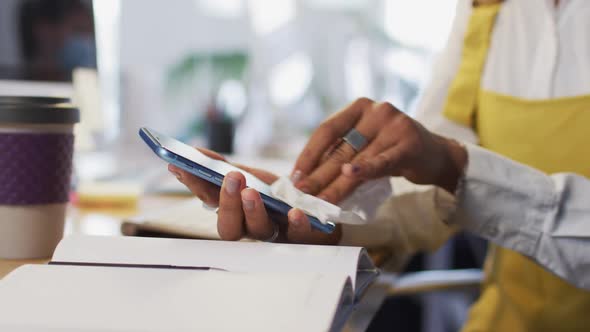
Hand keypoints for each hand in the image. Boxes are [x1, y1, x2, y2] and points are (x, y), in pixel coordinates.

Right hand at [168, 148, 341, 243]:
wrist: (317, 211)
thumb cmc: (278, 196)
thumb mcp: (252, 176)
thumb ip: (225, 167)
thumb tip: (196, 151)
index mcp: (234, 211)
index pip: (209, 201)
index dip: (195, 185)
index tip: (181, 166)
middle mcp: (250, 227)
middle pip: (229, 227)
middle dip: (226, 202)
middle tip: (231, 178)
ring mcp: (275, 234)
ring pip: (258, 231)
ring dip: (252, 211)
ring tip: (251, 192)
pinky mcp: (300, 237)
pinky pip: (297, 235)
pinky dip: (295, 224)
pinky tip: (294, 212)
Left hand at [291, 98, 466, 203]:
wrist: (437, 155)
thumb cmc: (394, 151)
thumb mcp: (367, 144)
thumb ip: (343, 152)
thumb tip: (307, 178)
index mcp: (360, 107)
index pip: (327, 130)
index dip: (309, 155)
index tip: (294, 177)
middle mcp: (376, 111)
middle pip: (340, 148)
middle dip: (318, 174)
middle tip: (301, 194)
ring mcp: (394, 125)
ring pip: (358, 159)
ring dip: (336, 184)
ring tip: (320, 200)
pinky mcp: (410, 143)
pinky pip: (383, 160)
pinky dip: (366, 169)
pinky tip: (350, 176)